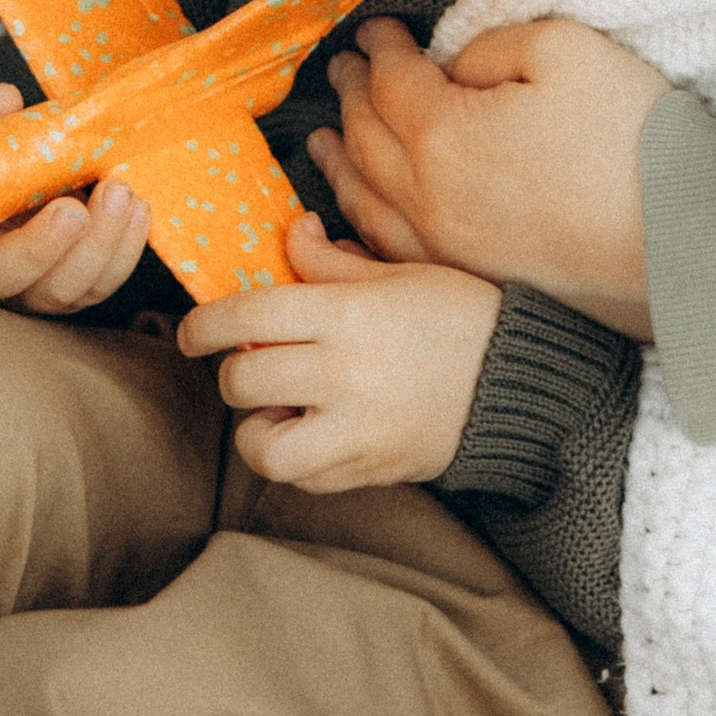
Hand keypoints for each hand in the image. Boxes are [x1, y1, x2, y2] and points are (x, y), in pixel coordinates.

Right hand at [0, 83, 151, 316]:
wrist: (53, 174)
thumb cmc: (7, 160)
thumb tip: (2, 97)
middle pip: (11, 279)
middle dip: (44, 248)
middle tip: (71, 209)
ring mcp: (40, 288)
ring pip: (67, 288)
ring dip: (99, 245)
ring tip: (119, 193)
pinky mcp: (84, 287)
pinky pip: (106, 281)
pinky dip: (126, 248)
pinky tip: (139, 208)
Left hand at [178, 214, 502, 490]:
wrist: (521, 383)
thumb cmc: (463, 315)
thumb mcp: (399, 272)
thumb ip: (332, 263)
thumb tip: (292, 236)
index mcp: (349, 314)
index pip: (248, 316)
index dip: (205, 324)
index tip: (194, 330)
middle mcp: (344, 374)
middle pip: (242, 380)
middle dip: (232, 371)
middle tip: (248, 362)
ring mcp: (356, 430)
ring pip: (262, 446)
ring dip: (255, 428)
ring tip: (275, 409)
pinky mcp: (369, 470)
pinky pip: (303, 479)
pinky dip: (293, 460)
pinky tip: (311, 433)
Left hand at [313, 13, 664, 334]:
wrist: (683, 239)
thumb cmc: (632, 140)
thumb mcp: (565, 50)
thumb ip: (493, 46)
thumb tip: (457, 67)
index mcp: (445, 134)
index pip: (391, 81)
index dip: (380, 49)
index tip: (377, 29)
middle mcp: (431, 196)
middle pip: (368, 138)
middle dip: (351, 97)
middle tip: (343, 70)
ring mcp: (450, 245)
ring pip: (369, 200)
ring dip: (341, 163)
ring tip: (322, 142)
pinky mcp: (477, 276)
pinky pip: (396, 249)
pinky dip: (366, 225)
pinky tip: (365, 215)